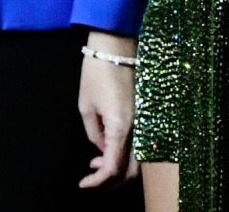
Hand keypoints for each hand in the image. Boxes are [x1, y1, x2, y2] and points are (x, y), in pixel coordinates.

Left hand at [77, 32, 137, 188]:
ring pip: (138, 160)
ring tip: (96, 162)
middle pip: (131, 171)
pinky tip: (108, 147)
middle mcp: (138, 128)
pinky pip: (139, 144)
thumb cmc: (96, 72)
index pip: (113, 168)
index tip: (82, 183)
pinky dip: (125, 153)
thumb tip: (100, 148)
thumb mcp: (86, 105)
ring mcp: (144, 121)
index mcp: (121, 127)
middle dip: (111, 181)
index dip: (97, 182)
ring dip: (119, 167)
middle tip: (91, 176)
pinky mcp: (146, 114)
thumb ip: (93, 132)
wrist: (117, 44)